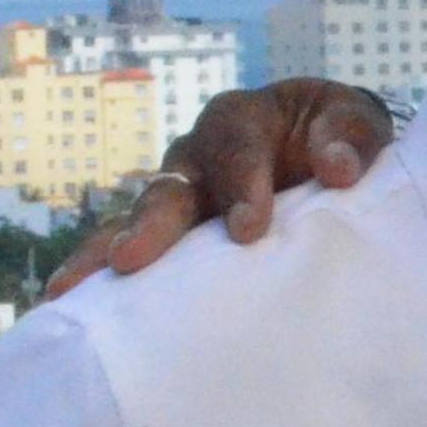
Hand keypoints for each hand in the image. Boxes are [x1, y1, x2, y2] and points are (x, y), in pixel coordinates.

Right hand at [42, 82, 395, 297]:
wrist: (329, 153)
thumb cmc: (338, 137)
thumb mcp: (355, 122)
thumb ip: (350, 137)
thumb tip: (338, 169)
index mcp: (238, 120)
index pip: (235, 150)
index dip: (241, 187)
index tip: (249, 231)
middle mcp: (195, 157)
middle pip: (169, 189)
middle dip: (151, 225)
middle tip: (129, 261)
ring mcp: (179, 197)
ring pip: (135, 223)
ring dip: (107, 255)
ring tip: (71, 292)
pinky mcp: (173, 236)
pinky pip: (130, 252)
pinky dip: (103, 277)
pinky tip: (71, 306)